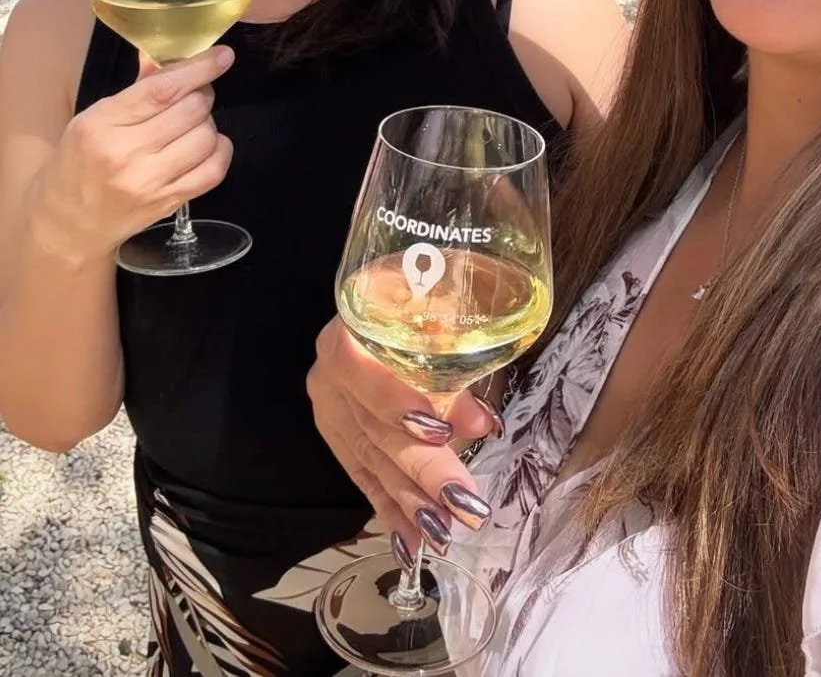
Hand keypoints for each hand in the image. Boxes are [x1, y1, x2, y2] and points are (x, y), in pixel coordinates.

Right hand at [31, 46, 234, 262]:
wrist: (68, 222)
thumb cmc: (79, 163)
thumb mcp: (93, 119)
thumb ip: (137, 88)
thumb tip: (169, 57)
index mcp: (102, 125)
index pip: (162, 90)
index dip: (199, 69)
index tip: (221, 56)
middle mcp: (125, 154)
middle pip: (191, 110)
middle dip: (201, 95)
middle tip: (193, 97)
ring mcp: (149, 182)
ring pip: (206, 137)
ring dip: (208, 124)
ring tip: (191, 126)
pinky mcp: (168, 203)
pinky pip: (214, 170)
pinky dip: (219, 151)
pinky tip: (207, 146)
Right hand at [307, 316, 503, 555]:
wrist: (385, 294)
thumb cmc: (423, 287)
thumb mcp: (440, 309)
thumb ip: (454, 360)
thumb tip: (479, 423)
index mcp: (347, 330)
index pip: (359, 367)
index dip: (395, 400)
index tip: (439, 431)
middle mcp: (330, 376)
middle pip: (374, 427)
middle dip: (422, 471)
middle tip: (463, 506)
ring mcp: (330, 410)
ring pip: (371, 461)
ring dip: (410, 502)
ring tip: (442, 534)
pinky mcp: (338, 435)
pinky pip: (363, 476)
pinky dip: (389, 510)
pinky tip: (410, 543)